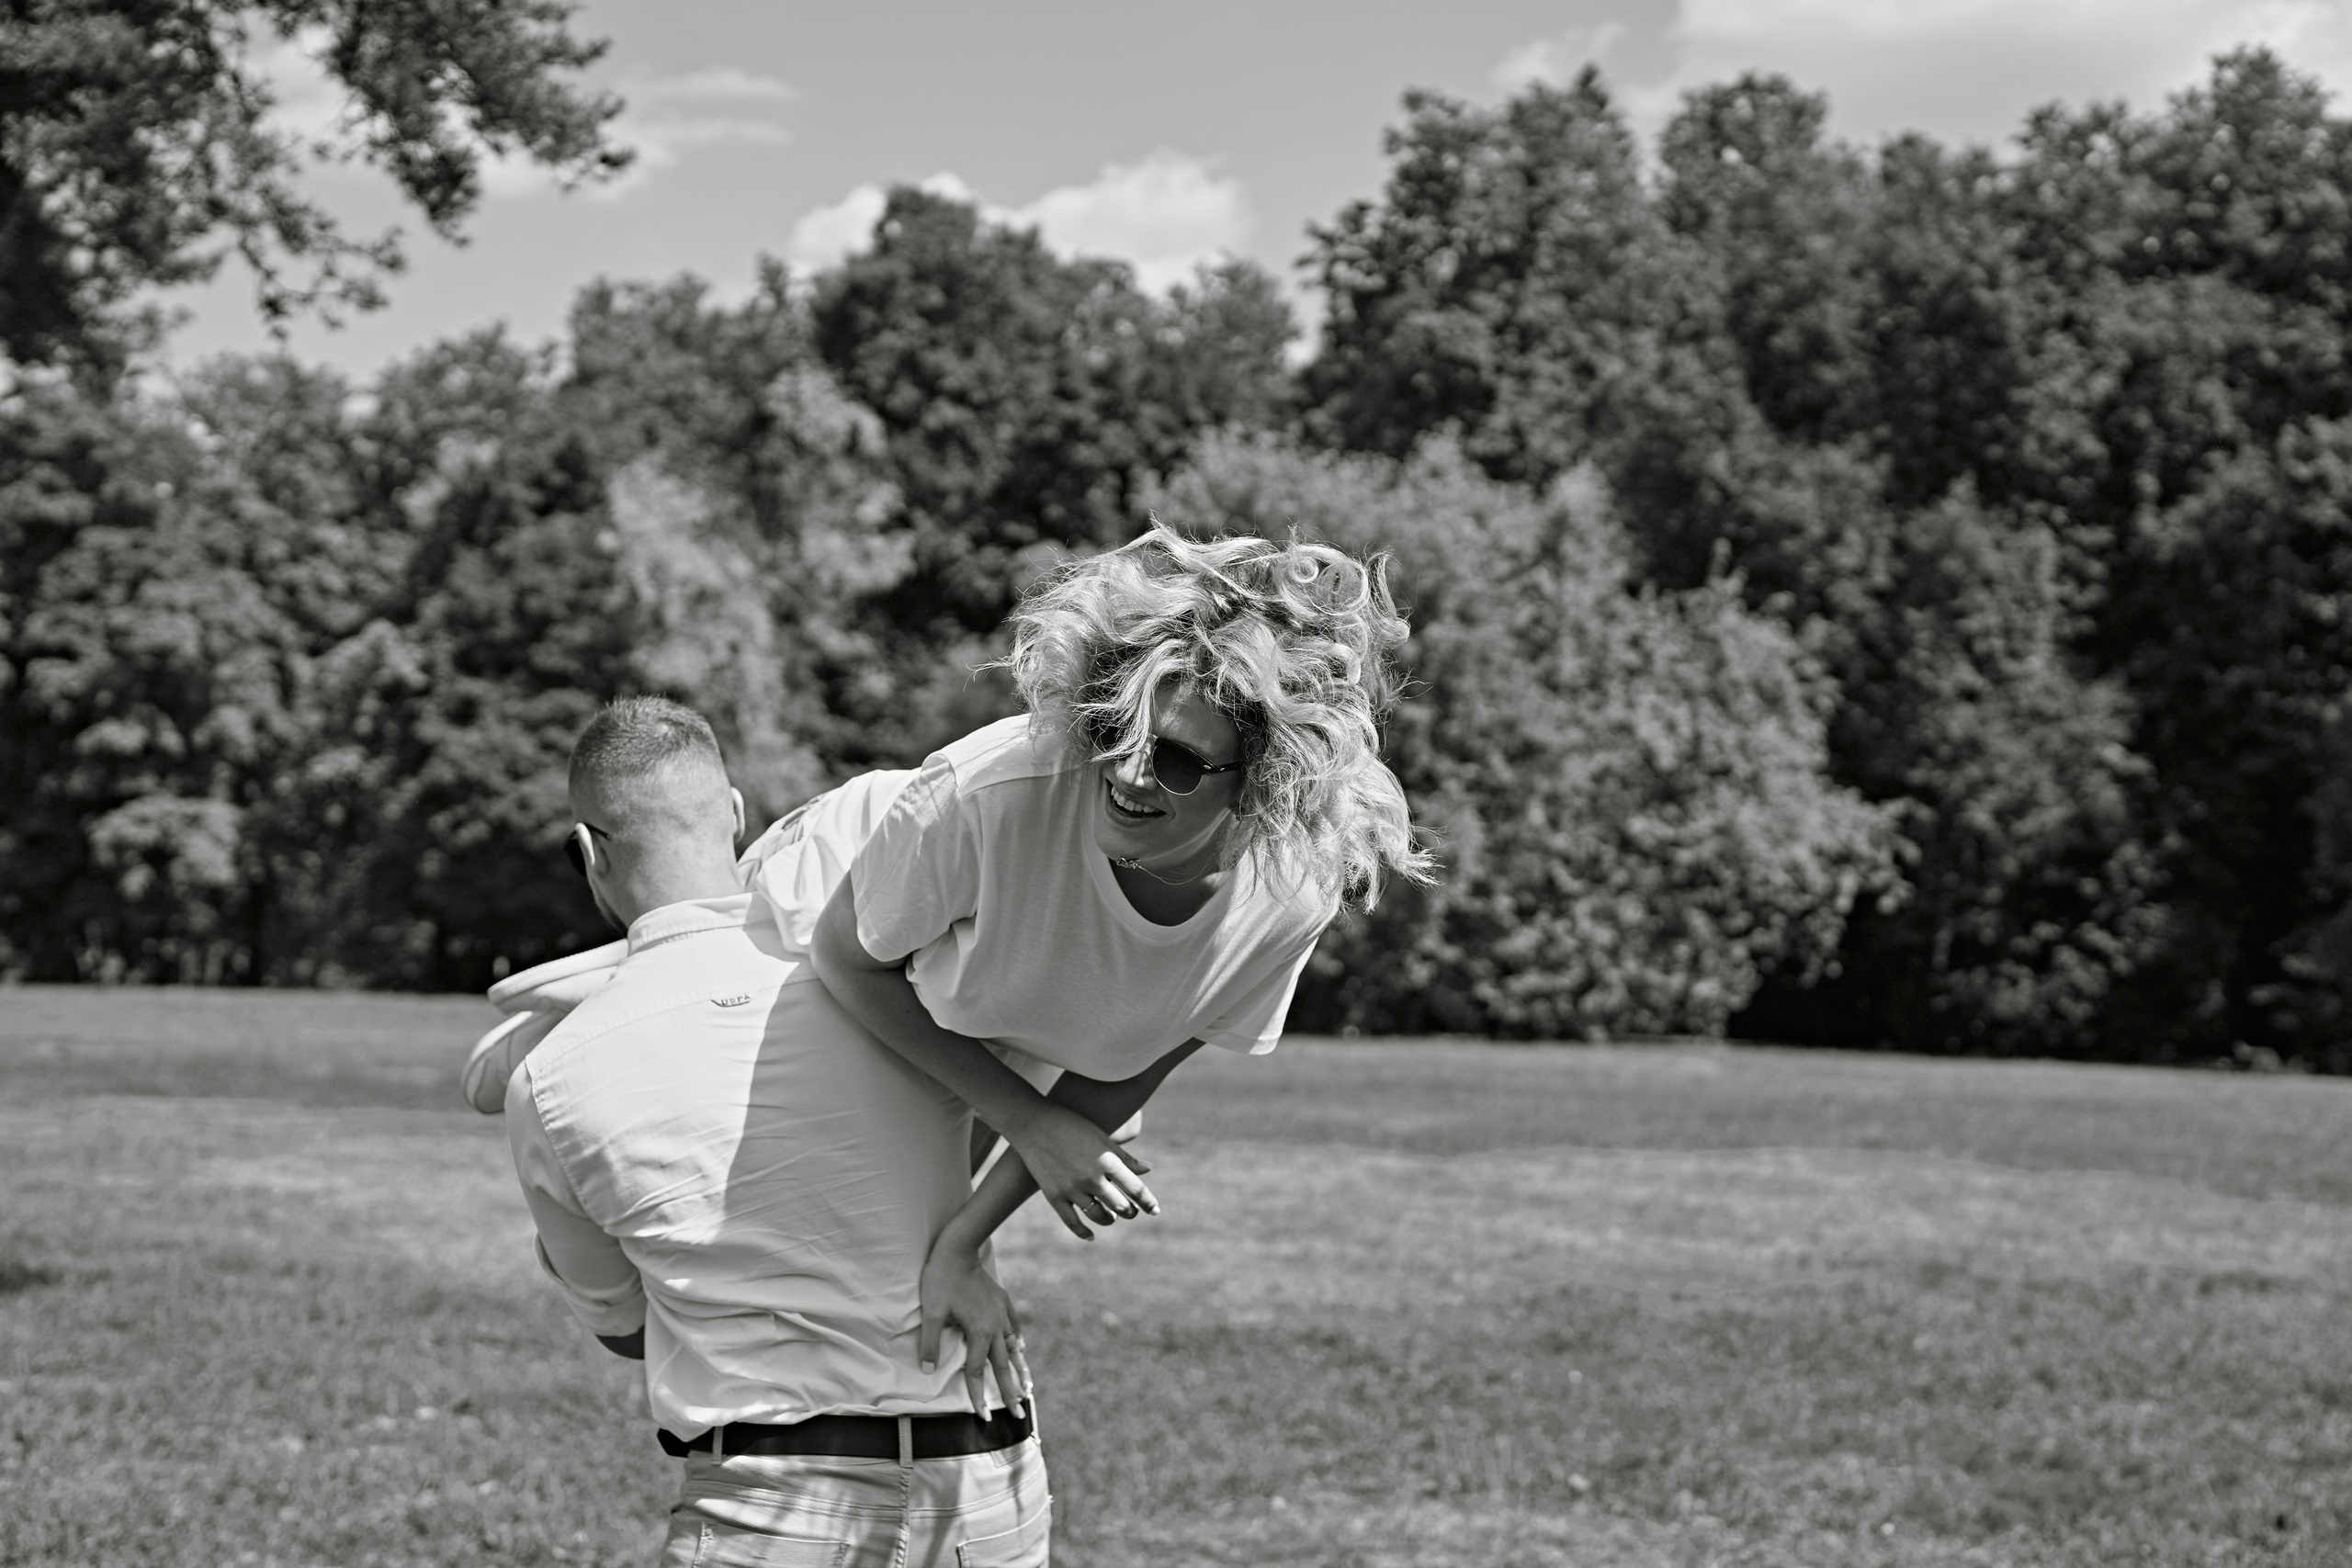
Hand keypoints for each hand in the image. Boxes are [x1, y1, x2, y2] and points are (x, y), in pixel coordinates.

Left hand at [918, 1240, 1031, 1418]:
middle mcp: (995, 1326)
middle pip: (1002, 1367)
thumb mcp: (931, 1311)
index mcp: (979, 1332)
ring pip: (1013, 1348)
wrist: (959, 1248)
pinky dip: (1017, 1341)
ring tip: (1027, 1387)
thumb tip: (927, 1370)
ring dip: (1019, 1370)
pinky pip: (1013, 1327)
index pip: (976, 1372)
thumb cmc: (941, 1279)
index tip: (983, 1419)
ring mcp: (1001, 1313)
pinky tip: (1020, 1347)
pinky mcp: (1002, 1300)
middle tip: (1019, 1416)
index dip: (978, 1397)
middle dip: (1009, 1393)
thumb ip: (929, 1342)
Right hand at [1003, 1102, 1159, 1238]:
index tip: (1155, 1210)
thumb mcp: (1102, 1137)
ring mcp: (1072, 1189)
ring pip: (1099, 1216)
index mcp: (1107, 1161)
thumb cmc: (1072, 1126)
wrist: (1033, 1124)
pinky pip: (1072, 1222)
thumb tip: (1149, 1170)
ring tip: (1112, 1217)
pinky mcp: (1054, 1196)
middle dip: (1130, 1211)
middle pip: (1120, 1205)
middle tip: (1132, 1211)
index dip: (1148, 1202)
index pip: (1135, 1188)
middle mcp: (1092, 1177)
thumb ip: (1125, 1157)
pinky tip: (1092, 1236)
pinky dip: (1084, 1232)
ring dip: (1110, 1219)